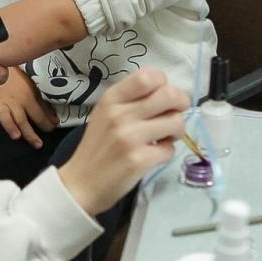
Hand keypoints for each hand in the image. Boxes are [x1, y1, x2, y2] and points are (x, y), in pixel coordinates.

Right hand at [0, 68, 55, 148]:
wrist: (1, 64)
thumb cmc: (19, 79)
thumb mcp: (34, 90)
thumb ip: (43, 106)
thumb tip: (55, 121)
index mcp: (27, 98)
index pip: (38, 115)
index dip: (46, 123)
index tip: (52, 130)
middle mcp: (14, 102)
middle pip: (22, 119)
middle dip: (30, 133)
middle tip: (38, 144)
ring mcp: (0, 102)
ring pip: (5, 115)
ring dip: (10, 126)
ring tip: (16, 136)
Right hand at [56, 69, 188, 215]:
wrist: (80, 184)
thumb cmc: (97, 147)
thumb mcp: (105, 114)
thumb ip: (131, 100)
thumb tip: (168, 93)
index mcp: (111, 99)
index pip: (148, 76)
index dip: (164, 84)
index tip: (162, 96)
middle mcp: (120, 114)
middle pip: (169, 95)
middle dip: (181, 104)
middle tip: (174, 114)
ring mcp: (130, 138)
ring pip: (176, 122)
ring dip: (176, 131)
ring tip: (163, 137)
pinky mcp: (139, 160)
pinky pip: (170, 149)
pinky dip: (166, 152)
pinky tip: (153, 155)